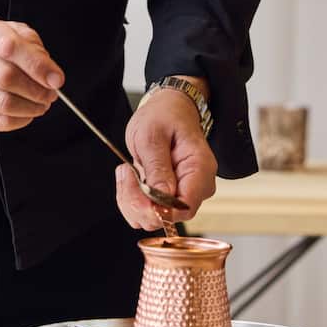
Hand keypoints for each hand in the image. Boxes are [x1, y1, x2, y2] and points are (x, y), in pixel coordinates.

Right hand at [0, 14, 62, 135]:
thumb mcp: (4, 34)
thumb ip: (29, 46)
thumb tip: (50, 73)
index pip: (9, 45)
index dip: (37, 64)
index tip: (56, 78)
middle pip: (6, 76)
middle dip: (36, 89)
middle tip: (50, 94)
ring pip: (3, 102)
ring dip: (30, 107)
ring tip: (41, 105)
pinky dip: (19, 120)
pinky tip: (25, 114)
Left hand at [116, 89, 217, 230]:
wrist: (166, 109)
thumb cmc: (163, 116)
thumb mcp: (152, 135)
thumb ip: (157, 167)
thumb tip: (162, 201)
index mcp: (200, 169)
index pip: (185, 207)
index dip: (159, 208)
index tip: (138, 191)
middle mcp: (196, 186)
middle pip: (167, 216)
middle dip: (138, 200)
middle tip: (127, 171)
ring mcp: (182, 193)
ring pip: (152, 218)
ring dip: (131, 198)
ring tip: (128, 170)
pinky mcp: (168, 197)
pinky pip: (145, 212)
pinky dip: (130, 198)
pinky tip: (130, 176)